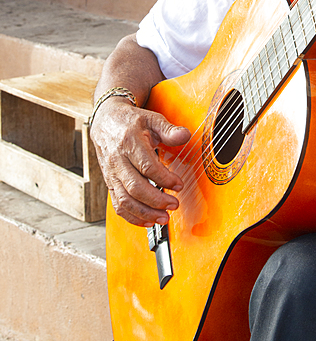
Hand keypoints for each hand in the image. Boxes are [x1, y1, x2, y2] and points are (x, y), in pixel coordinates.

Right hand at [90, 98, 190, 226]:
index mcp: (129, 142)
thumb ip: (169, 129)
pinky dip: (132, 217)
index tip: (179, 185)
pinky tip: (148, 221)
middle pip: (135, 187)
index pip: (147, 167)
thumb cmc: (131, 122)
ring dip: (145, 213)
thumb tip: (185, 136)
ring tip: (164, 218)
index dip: (164, 178)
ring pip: (124, 200)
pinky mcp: (109, 182)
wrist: (105, 121)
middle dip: (156, 200)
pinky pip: (117, 205)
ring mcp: (111, 173)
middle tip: (174, 204)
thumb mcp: (152, 119)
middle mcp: (117, 160)